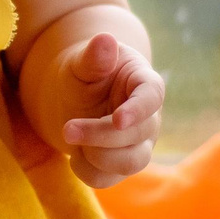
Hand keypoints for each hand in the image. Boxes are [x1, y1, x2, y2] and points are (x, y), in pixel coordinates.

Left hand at [55, 32, 165, 188]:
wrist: (76, 97)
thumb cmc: (85, 74)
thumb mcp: (82, 62)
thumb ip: (93, 56)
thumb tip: (105, 40)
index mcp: (143, 83)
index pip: (152, 96)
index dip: (138, 110)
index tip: (117, 119)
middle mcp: (148, 117)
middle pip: (138, 134)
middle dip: (100, 135)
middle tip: (67, 128)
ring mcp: (139, 143)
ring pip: (131, 162)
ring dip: (97, 156)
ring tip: (71, 137)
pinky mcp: (121, 164)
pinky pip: (109, 178)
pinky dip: (87, 170)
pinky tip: (74, 155)